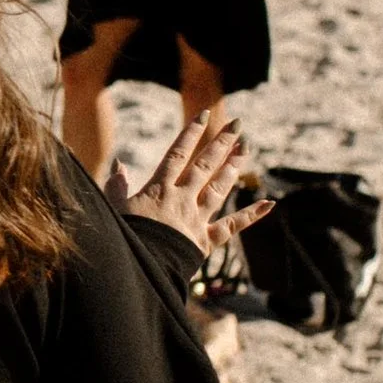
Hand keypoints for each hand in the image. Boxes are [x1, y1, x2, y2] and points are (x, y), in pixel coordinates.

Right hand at [124, 114, 267, 253]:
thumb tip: (118, 164)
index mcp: (159, 189)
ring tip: (246, 150)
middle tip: (237, 124)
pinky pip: (232, 226)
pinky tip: (269, 204)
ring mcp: (196, 218)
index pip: (178, 154)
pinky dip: (251, 215)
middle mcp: (182, 199)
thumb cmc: (123, 238)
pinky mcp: (205, 240)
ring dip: (234, 168)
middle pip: (205, 165)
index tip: (204, 114)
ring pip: (219, 188)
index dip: (191, 133)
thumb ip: (115, 186)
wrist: (139, 268)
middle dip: (221, 142)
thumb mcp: (113, 209)